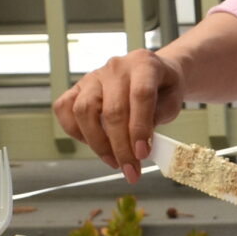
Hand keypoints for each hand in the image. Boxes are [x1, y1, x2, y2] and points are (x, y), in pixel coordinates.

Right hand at [54, 48, 184, 179]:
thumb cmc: (163, 90)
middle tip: (131, 170)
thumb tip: (137, 146)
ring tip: (114, 161)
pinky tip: (93, 144)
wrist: (154, 75)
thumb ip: (156, 119)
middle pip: (112, 110)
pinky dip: (75, 131)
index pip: (140, 95)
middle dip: (121, 147)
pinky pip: (65, 108)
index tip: (142, 154)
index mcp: (144, 64)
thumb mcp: (171, 102)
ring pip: (84, 110)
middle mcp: (116, 67)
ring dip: (98, 143)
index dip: (140, 128)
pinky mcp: (78, 87)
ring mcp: (94, 76)